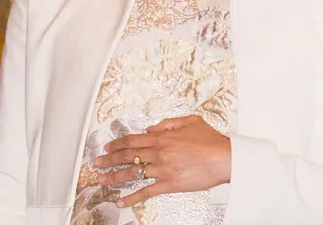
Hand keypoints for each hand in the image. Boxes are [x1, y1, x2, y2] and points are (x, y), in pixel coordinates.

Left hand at [92, 115, 230, 208]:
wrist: (225, 158)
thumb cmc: (211, 140)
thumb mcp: (189, 121)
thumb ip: (167, 123)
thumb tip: (151, 129)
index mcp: (161, 137)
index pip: (132, 140)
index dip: (116, 144)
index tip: (107, 148)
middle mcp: (158, 152)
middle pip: (127, 156)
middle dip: (108, 160)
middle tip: (96, 164)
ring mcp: (162, 169)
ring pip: (132, 173)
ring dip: (114, 177)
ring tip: (101, 180)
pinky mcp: (169, 184)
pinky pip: (146, 191)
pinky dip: (132, 198)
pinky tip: (121, 202)